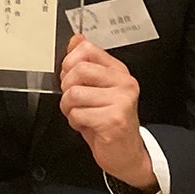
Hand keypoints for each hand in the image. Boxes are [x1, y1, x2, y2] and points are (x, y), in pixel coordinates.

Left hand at [59, 35, 154, 189]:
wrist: (127, 154)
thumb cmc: (108, 121)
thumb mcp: (97, 88)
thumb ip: (87, 63)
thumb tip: (76, 39)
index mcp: (118, 71)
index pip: (86, 48)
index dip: (69, 62)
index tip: (70, 75)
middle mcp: (124, 83)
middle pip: (78, 69)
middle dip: (67, 87)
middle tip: (74, 100)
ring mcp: (121, 101)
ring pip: (74, 93)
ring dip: (69, 108)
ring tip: (82, 114)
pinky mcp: (114, 120)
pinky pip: (78, 114)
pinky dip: (75, 122)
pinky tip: (88, 125)